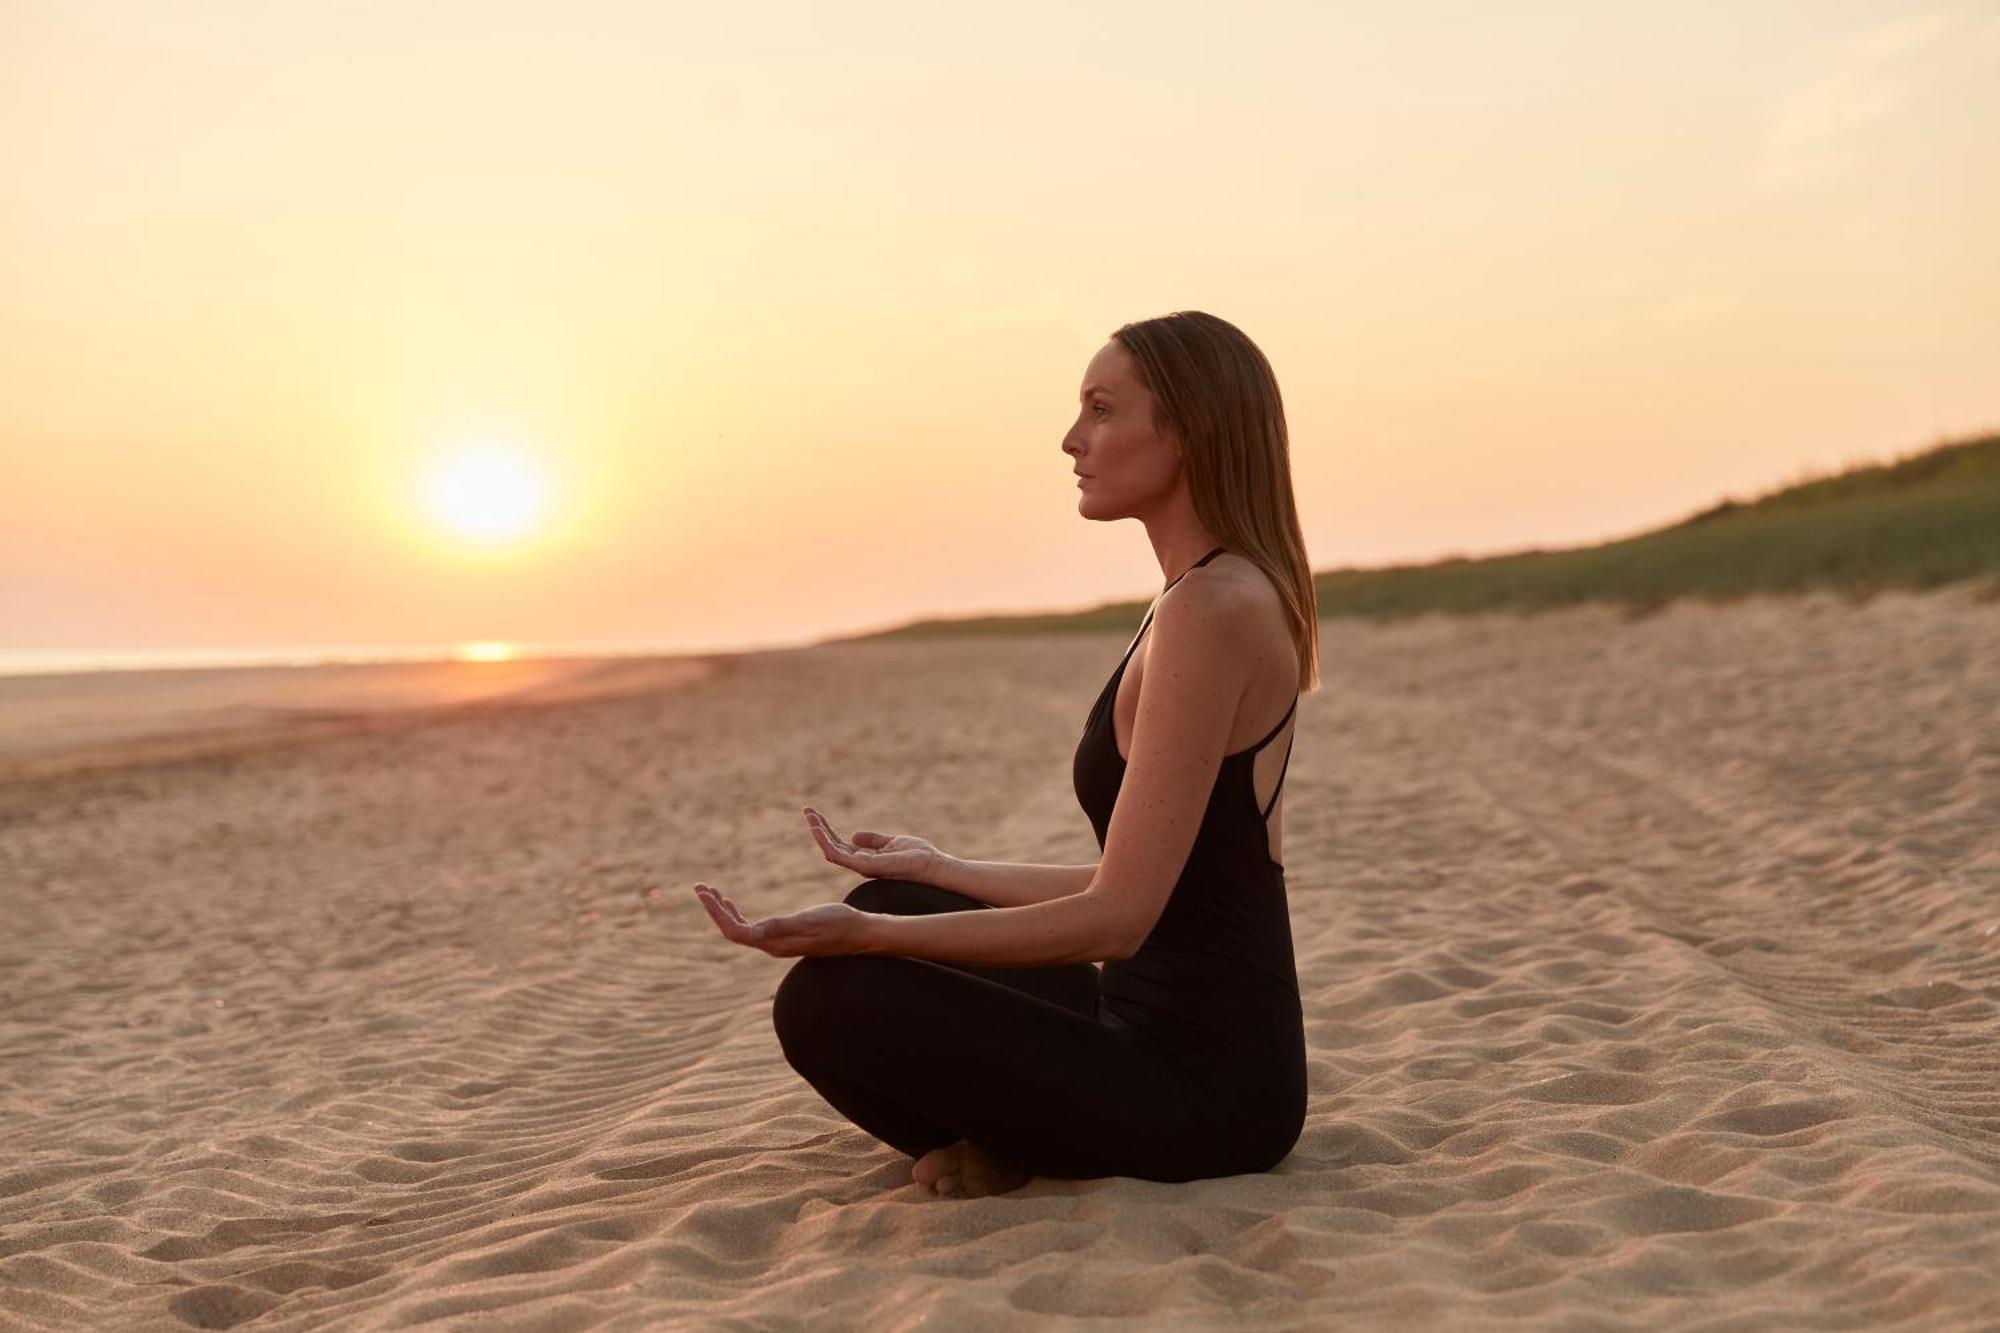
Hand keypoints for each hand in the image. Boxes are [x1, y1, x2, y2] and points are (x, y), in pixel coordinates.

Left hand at [693, 883, 874, 957]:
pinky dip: (738, 915)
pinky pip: (752, 929)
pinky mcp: (785, 938)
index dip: (715, 912)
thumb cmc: (839, 923)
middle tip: (701, 887)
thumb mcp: (810, 920)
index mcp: (774, 943)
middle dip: (714, 910)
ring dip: (724, 912)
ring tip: (712, 893)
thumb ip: (781, 926)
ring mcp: (778, 943)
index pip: (734, 931)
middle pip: (732, 931)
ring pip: (741, 930)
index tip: (703, 890)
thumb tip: (751, 932)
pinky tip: (736, 905)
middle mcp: (772, 946)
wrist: (861, 934)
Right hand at [802, 805, 941, 882]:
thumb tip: (854, 835)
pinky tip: (818, 829)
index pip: (840, 844)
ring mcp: (861, 867)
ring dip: (818, 834)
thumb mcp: (892, 842)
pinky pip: (838, 855)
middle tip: (806, 811)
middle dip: (818, 829)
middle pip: (832, 846)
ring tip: (809, 817)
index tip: (816, 814)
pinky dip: (826, 842)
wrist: (931, 864)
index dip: (827, 830)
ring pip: (831, 851)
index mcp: (866, 859)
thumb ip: (873, 840)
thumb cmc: (917, 855)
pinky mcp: (865, 866)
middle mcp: (860, 864)